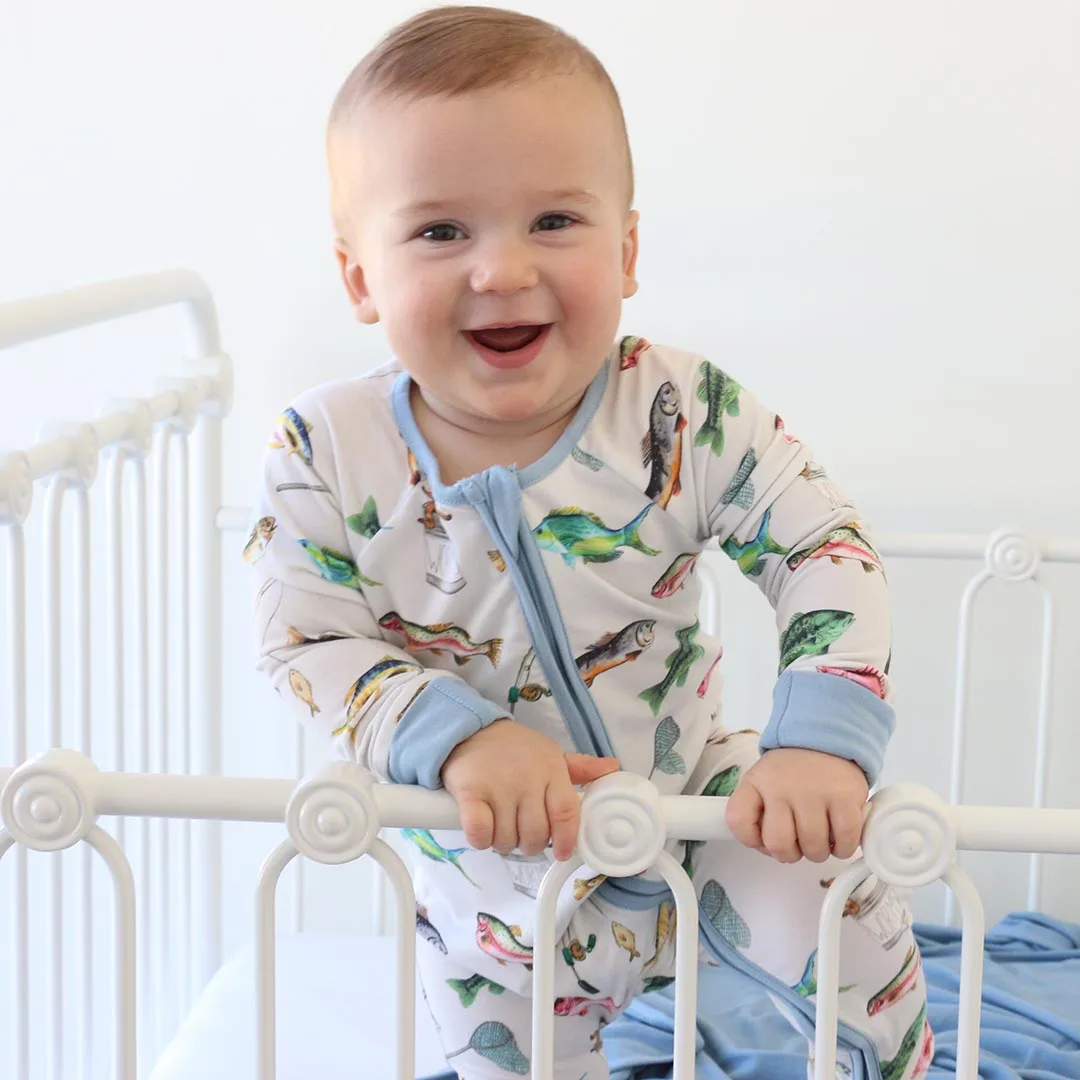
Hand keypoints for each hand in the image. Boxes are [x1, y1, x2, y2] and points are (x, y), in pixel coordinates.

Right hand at [441, 719, 619, 860]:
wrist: (469, 729)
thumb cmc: (513, 748)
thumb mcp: (549, 753)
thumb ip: (580, 767)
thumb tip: (613, 768)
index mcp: (551, 769)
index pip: (567, 813)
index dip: (566, 839)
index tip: (560, 852)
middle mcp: (527, 779)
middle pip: (536, 834)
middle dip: (530, 844)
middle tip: (521, 836)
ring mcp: (498, 786)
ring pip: (507, 838)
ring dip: (503, 843)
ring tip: (501, 829)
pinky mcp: (469, 792)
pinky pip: (480, 833)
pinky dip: (482, 840)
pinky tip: (482, 831)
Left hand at [725, 748, 867, 862]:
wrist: (827, 738)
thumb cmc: (793, 769)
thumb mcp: (763, 780)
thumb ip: (754, 811)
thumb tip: (764, 847)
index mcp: (757, 782)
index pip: (737, 821)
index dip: (750, 839)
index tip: (763, 838)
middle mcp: (782, 787)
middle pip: (779, 844)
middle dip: (790, 853)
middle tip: (798, 842)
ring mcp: (815, 793)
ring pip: (813, 848)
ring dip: (818, 851)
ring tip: (820, 835)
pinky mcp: (846, 798)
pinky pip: (843, 842)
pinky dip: (842, 848)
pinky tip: (838, 836)